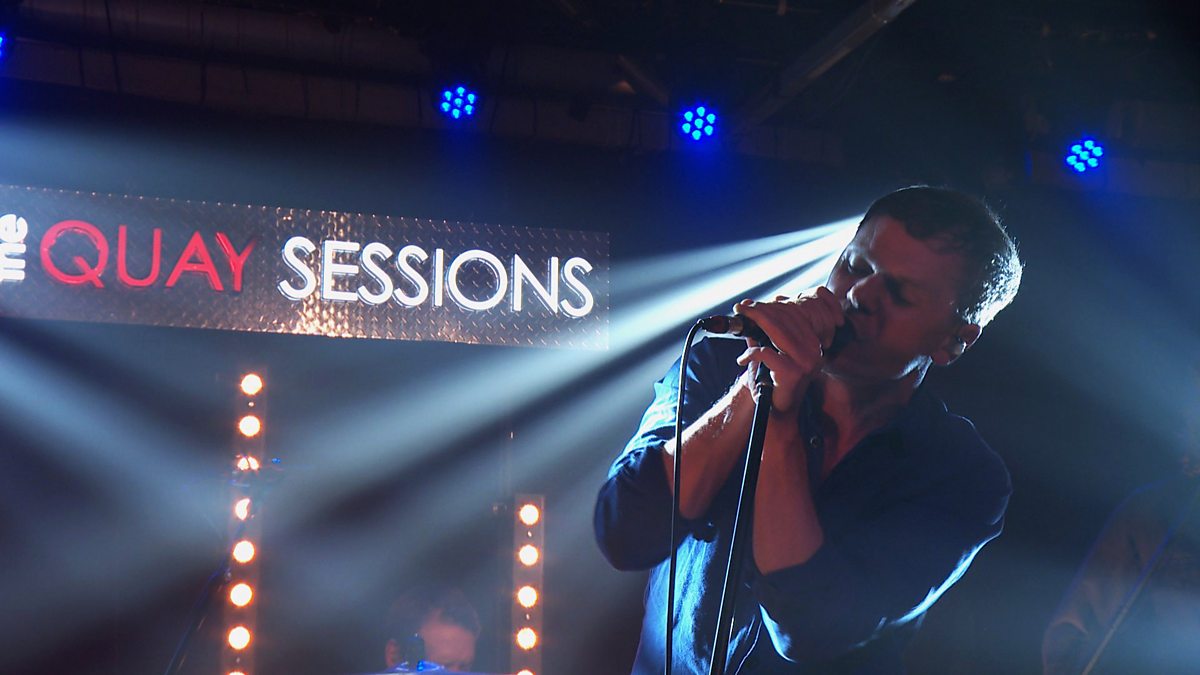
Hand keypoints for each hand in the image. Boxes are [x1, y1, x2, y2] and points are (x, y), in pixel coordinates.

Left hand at [732, 287, 844, 412]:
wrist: (774, 412)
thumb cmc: (770, 381)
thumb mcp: (767, 351)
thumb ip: (760, 331)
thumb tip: (748, 305)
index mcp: (811, 342)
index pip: (793, 314)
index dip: (769, 306)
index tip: (748, 305)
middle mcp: (813, 350)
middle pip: (785, 319)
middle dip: (759, 312)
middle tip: (741, 310)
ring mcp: (806, 361)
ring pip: (777, 331)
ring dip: (754, 325)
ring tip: (740, 326)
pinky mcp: (793, 373)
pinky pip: (767, 352)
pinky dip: (750, 354)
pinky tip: (742, 360)